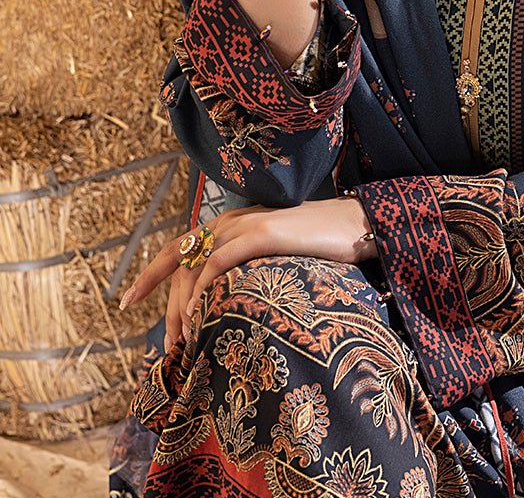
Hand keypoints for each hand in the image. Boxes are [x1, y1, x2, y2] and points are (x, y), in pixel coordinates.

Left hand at [118, 196, 375, 352]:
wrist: (355, 226)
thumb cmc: (319, 247)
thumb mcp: (273, 259)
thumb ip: (247, 270)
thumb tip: (223, 307)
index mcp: (231, 223)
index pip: (178, 247)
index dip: (150, 274)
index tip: (127, 302)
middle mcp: (231, 220)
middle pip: (181, 261)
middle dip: (166, 306)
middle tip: (168, 346)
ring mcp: (245, 224)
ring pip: (195, 264)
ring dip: (182, 305)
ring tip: (183, 341)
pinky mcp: (262, 233)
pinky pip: (220, 261)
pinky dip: (203, 289)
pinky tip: (199, 315)